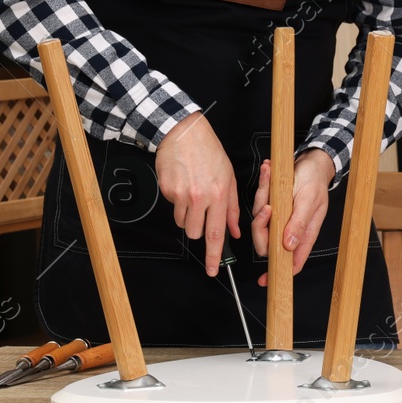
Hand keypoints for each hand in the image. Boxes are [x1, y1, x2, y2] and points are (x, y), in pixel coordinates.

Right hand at [153, 112, 239, 275]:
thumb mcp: (229, 177)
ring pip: (182, 222)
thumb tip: (234, 231)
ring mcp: (180, 195)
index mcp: (218, 194)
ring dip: (187, 214)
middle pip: (195, 233)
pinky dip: (177, 199)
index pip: (216, 233)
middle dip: (198, 229)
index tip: (212, 270)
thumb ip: (232, 207)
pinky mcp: (166, 190)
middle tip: (201, 211)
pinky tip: (183, 183)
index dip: (213, 256)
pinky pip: (172, 206)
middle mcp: (199, 197)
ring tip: (193, 192)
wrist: (183, 132)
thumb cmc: (209, 151)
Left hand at [251, 149, 335, 284]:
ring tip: (269, 177)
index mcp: (303, 234)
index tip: (265, 279)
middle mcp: (289, 228)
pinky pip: (260, 201)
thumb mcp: (309, 201)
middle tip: (267, 207)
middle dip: (261, 225)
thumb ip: (299, 223)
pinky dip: (262, 185)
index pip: (291, 261)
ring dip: (262, 197)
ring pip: (260, 219)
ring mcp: (280, 216)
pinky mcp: (272, 204)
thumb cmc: (315, 181)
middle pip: (267, 241)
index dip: (278, 272)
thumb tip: (288, 245)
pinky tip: (267, 172)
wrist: (312, 161)